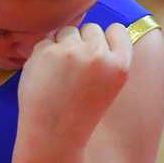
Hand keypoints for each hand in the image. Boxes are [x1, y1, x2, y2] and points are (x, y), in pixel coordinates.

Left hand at [16, 23, 132, 149]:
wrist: (53, 134)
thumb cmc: (80, 112)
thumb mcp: (109, 85)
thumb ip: (108, 57)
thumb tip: (96, 28)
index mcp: (120, 65)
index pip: (117, 30)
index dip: (106, 40)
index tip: (97, 55)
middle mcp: (98, 55)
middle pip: (92, 28)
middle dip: (83, 43)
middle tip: (75, 71)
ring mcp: (71, 52)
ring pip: (68, 30)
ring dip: (62, 45)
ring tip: (60, 74)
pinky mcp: (46, 52)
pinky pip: (46, 40)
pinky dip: (43, 54)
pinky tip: (45, 76)